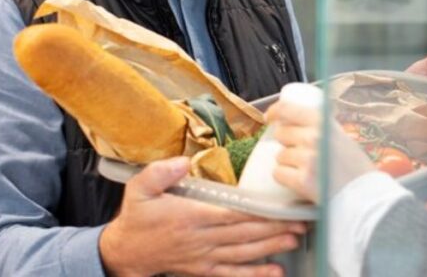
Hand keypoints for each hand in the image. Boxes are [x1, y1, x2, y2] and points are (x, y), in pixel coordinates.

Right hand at [99, 156, 304, 276]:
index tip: (280, 206)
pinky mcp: (203, 269)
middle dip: (274, 228)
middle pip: (245, 234)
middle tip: (300, 221)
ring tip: (295, 239)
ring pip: (244, 253)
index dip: (258, 212)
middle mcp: (201, 239)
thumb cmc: (137, 216)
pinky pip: (233, 274)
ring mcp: (204, 257)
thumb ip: (160, 172)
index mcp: (190, 216)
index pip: (231, 214)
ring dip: (271, 247)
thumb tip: (181, 161)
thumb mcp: (139, 188)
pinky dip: (255, 274)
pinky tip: (275, 271)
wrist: (126, 251)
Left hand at [266, 102, 375, 203]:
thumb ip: (322, 128)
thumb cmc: (356, 168)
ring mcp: (307, 158)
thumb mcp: (341, 137)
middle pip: (281, 134)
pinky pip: (278, 174)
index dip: (275, 112)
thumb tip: (297, 122)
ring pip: (279, 156)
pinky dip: (285, 178)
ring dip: (287, 163)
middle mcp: (313, 136)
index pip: (287, 109)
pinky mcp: (302, 180)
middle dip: (286, 144)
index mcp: (323, 121)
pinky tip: (298, 181)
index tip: (269, 118)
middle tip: (299, 154)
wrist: (366, 195)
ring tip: (305, 170)